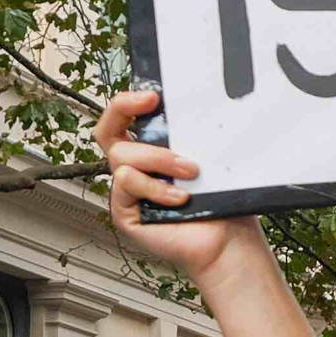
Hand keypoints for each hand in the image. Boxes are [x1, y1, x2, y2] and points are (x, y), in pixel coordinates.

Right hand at [95, 89, 264, 286]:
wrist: (228, 241)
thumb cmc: (221, 204)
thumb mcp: (208, 160)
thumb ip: (192, 137)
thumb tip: (198, 104)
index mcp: (150, 152)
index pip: (123, 119)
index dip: (127, 102)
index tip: (153, 95)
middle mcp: (136, 169)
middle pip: (107, 130)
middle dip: (124, 108)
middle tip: (152, 103)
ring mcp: (128, 190)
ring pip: (123, 156)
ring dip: (160, 159)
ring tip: (191, 173)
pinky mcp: (125, 212)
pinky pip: (128, 183)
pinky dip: (156, 187)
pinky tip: (180, 198)